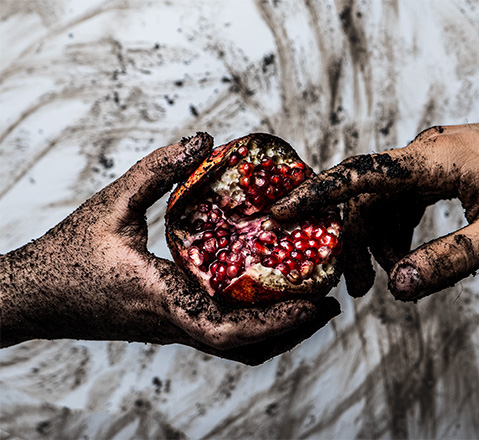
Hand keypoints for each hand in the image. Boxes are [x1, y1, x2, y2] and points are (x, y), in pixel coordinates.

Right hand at [0, 133, 339, 364]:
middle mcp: (172, 324)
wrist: (34, 298)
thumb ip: (156, 171)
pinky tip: (267, 301)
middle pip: (244, 347)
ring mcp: (171, 330)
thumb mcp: (111, 205)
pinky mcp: (168, 326)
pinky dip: (252, 327)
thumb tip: (203, 140)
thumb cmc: (68, 254)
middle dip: (291, 331)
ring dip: (276, 334)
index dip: (274, 324)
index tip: (313, 305)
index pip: (225, 330)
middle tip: (328, 304)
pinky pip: (218, 335)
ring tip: (310, 306)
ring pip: (234, 347)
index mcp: (160, 299)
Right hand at [272, 110, 478, 299]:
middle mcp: (426, 152)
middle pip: (368, 198)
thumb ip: (451, 260)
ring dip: (381, 241)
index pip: (360, 173)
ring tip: (390, 280)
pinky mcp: (442, 170)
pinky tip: (409, 258)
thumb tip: (401, 288)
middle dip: (357, 242)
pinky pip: (405, 201)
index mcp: (434, 158)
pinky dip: (400, 231)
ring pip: (386, 202)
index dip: (317, 195)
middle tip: (355, 289)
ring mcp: (433, 159)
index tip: (279, 213)